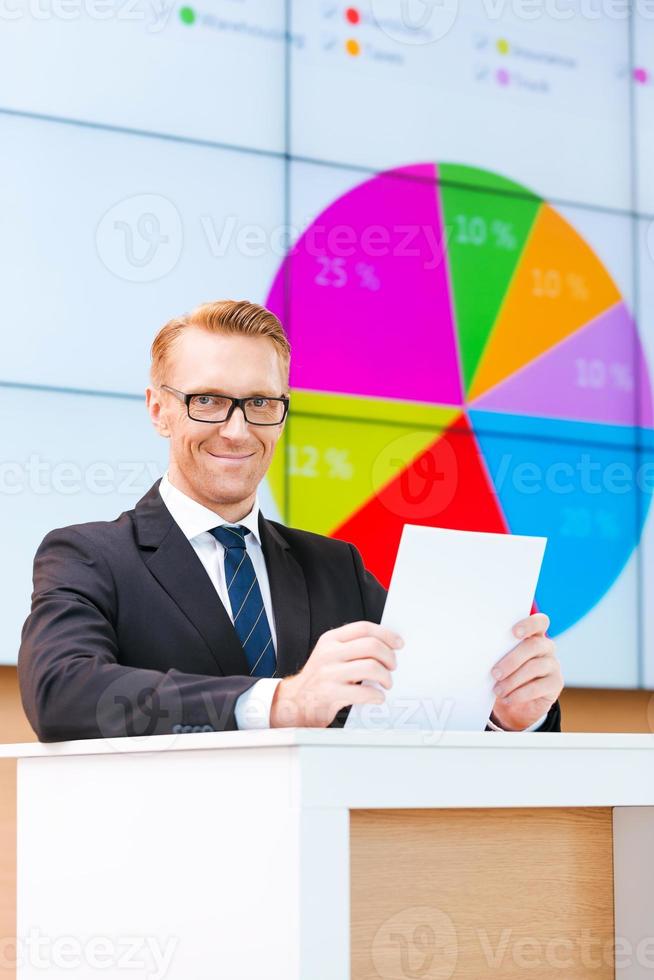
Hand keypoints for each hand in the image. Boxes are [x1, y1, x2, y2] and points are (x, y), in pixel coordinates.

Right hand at [270, 621, 402, 727]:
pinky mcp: (330, 693)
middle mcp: (329, 653)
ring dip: (386, 677)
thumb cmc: (320, 678)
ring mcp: (329, 673)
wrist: (295, 702)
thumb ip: (352, 647)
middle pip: (371, 646)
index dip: (386, 634)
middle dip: (389, 657)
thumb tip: (387, 646)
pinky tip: (377, 697)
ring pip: (371, 667)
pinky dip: (377, 695)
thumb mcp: (330, 654)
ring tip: (386, 683)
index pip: (364, 628)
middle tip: (393, 666)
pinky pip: (364, 692)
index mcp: (330, 639)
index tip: (398, 643)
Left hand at [490, 612, 562, 730]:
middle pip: (533, 645)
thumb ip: (496, 652)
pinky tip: (508, 698)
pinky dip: (520, 694)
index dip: (528, 624)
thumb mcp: (499, 662)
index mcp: (533, 635)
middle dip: (512, 659)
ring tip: (498, 690)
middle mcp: (546, 647)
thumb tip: (481, 653)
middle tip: (495, 673)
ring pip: (535, 667)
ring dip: (513, 680)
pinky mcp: (555, 683)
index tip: (514, 632)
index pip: (539, 622)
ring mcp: (553, 664)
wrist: (516, 703)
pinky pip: (539, 687)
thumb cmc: (504, 674)